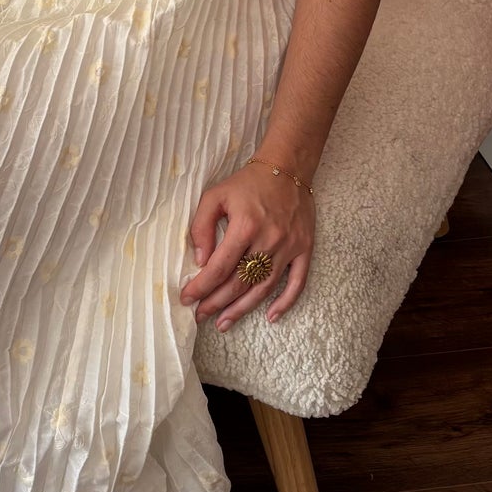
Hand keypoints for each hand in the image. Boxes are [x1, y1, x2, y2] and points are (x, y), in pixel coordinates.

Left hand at [179, 162, 314, 331]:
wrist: (287, 168)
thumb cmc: (247, 183)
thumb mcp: (215, 196)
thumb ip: (202, 226)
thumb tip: (199, 261)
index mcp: (245, 226)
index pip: (220, 266)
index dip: (202, 286)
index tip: (187, 298)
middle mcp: (269, 239)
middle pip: (240, 282)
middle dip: (217, 303)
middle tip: (200, 315)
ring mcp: (290, 247)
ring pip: (264, 288)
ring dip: (243, 309)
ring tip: (224, 323)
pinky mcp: (304, 249)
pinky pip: (297, 282)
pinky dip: (285, 302)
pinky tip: (270, 317)